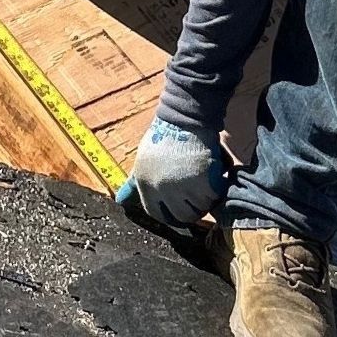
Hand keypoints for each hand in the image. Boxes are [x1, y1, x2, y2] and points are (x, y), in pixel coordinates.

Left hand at [115, 118, 229, 229]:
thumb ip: (134, 183)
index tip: (180, 212)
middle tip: (199, 197)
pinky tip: (214, 175)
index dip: (170, 215)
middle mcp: (161, 188)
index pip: (156, 213)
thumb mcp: (143, 160)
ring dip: (206, 199)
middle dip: (192, 210)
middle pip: (182, 216)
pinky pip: (214, 197)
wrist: (184, 119)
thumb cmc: (163, 137)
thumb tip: (120, 200)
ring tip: (205, 182)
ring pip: (200, 208)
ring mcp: (182, 186)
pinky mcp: (203, 182)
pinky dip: (217, 188)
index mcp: (144, 184)